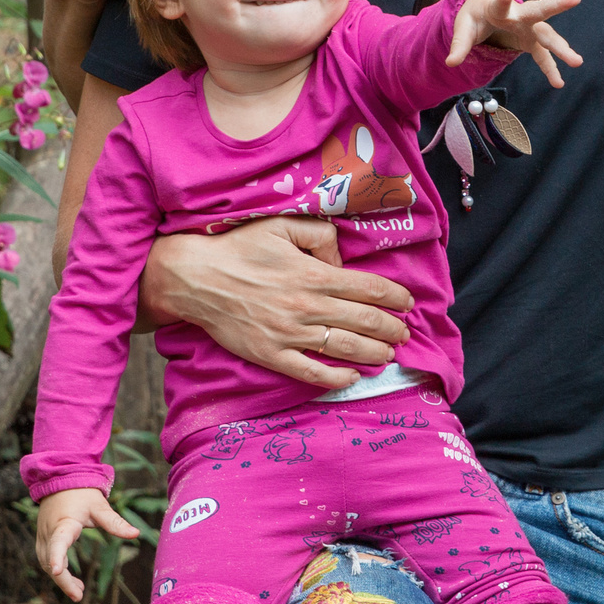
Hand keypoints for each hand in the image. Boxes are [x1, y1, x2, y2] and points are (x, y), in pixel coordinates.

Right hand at [36, 488, 140, 601]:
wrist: (61, 479)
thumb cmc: (81, 493)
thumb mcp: (100, 506)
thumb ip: (115, 522)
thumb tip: (135, 534)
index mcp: (63, 523)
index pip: (58, 542)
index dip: (56, 557)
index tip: (57, 570)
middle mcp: (49, 532)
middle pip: (50, 561)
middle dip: (63, 580)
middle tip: (79, 596)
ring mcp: (43, 536)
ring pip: (46, 563)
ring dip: (60, 579)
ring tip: (80, 591)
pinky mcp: (43, 538)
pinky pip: (46, 559)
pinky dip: (57, 571)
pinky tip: (72, 580)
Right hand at [139, 218, 412, 388]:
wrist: (196, 278)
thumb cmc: (239, 247)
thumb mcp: (282, 225)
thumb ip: (320, 235)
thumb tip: (341, 261)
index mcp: (313, 274)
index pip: (369, 288)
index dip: (395, 297)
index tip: (407, 302)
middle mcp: (308, 307)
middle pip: (365, 321)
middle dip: (392, 328)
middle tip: (405, 332)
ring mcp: (290, 334)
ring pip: (345, 348)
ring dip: (374, 352)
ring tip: (389, 353)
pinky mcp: (272, 355)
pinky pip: (311, 373)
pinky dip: (336, 378)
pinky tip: (352, 376)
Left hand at [448, 0, 583, 88]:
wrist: (486, 12)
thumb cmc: (475, 17)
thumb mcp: (463, 28)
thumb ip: (459, 45)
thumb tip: (451, 63)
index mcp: (498, 8)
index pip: (500, 4)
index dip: (502, 0)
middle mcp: (519, 15)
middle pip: (538, 10)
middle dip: (556, 5)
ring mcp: (528, 28)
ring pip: (548, 35)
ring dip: (562, 48)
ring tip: (577, 62)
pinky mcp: (531, 41)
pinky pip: (543, 56)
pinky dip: (550, 69)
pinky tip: (558, 83)